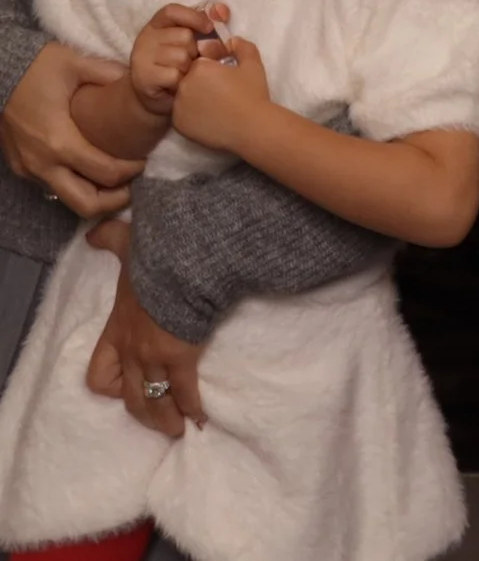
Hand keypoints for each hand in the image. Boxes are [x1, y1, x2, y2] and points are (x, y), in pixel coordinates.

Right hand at [3, 42, 141, 214]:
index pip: (106, 173)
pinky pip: (51, 186)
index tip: (144, 160)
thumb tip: (140, 81)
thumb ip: (110, 74)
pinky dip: (74, 185)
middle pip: (85, 204)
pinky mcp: (20, 167)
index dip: (132, 171)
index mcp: (60, 142)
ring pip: (66, 199)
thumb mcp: (76, 63)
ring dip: (94, 196)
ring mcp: (28, 169)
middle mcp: (42, 164)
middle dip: (114, 202)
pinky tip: (88, 169)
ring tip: (114, 181)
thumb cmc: (36, 68)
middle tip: (132, 186)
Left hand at [81, 217, 205, 433]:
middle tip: (161, 422)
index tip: (131, 386)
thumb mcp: (127, 245)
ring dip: (165, 420)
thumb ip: (111, 239)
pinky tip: (202, 418)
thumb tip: (95, 231)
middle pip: (130, 398)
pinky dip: (193, 409)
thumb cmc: (156, 257)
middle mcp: (132, 352)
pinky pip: (183, 394)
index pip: (101, 376)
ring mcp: (155, 358)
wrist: (184, 263)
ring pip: (153, 404)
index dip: (114, 385)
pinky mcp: (181, 359)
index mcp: (117, 331)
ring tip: (180, 428)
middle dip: (146, 415)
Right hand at [130, 3, 221, 115]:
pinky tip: (177, 84)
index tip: (209, 28)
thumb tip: (222, 10)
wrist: (157, 96)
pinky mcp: (144, 77)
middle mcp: (145, 38)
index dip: (193, 17)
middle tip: (191, 60)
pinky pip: (174, 75)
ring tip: (184, 72)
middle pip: (184, 36)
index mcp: (157, 25)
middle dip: (195, 50)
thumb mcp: (191, 41)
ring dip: (189, 67)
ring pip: (181, 57)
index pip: (172, 11)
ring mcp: (141, 58)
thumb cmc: (178, 64)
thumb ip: (205, 24)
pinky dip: (181, 81)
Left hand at [170, 33, 268, 154]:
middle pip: (187, 79)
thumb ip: (242, 47)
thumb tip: (231, 40)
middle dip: (200, 82)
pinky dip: (190, 115)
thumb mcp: (253, 65)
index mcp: (199, 67)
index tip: (224, 77)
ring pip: (182, 97)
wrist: (251, 127)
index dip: (211, 68)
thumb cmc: (252, 94)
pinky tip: (208, 118)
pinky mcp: (177, 124)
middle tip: (220, 92)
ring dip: (193, 98)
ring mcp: (178, 105)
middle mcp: (183, 84)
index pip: (198, 62)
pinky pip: (180, 115)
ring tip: (214, 106)